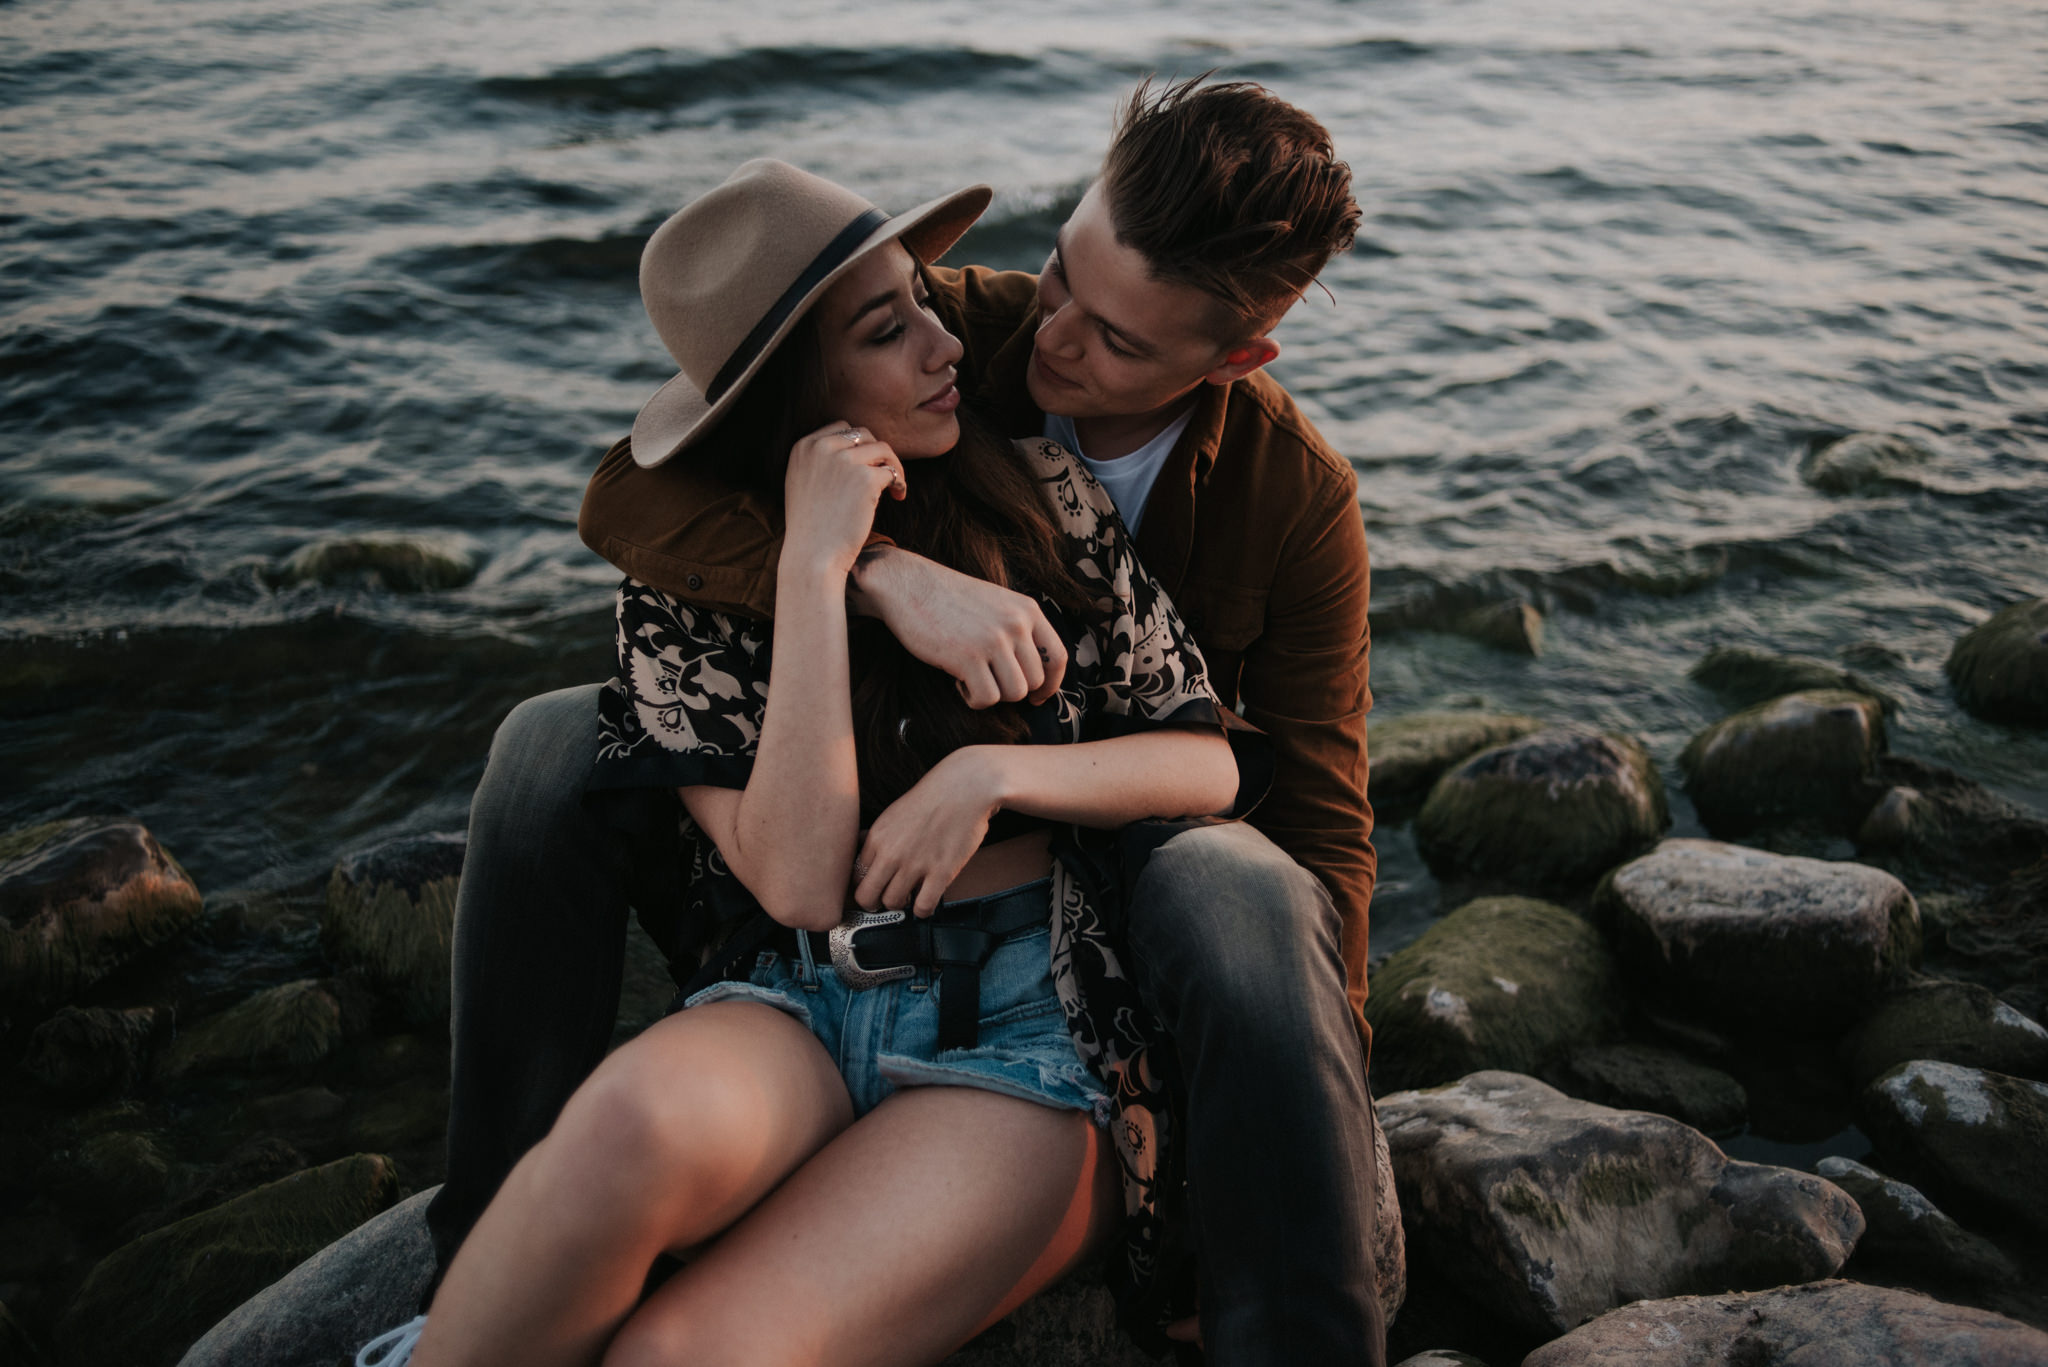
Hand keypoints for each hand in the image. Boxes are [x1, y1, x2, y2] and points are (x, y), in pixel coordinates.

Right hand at [781, 422, 905, 579]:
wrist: (813, 555)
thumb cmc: (811, 526)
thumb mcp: (803, 482)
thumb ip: (822, 460)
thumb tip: (857, 445)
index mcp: (804, 446)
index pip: (841, 428)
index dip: (858, 446)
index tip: (865, 465)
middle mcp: (822, 448)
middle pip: (863, 435)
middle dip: (877, 454)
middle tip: (883, 476)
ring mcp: (844, 461)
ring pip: (882, 449)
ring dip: (892, 466)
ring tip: (895, 487)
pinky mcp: (865, 478)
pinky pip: (892, 471)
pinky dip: (899, 483)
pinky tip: (898, 497)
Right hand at [849, 547, 1067, 707]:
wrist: (908, 584)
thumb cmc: (950, 598)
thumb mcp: (997, 603)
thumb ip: (1019, 629)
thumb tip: (1035, 676)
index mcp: (1027, 610)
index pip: (1058, 657)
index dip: (1051, 685)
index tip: (1037, 697)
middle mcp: (1016, 624)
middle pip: (1035, 681)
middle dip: (1012, 689)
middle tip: (988, 680)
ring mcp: (993, 640)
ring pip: (1014, 693)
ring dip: (993, 695)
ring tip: (972, 679)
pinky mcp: (968, 657)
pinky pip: (986, 698)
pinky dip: (973, 699)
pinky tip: (958, 681)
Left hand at [852, 747, 1005, 915]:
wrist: (966, 787)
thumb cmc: (933, 798)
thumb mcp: (894, 813)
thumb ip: (878, 836)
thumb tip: (862, 850)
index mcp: (877, 837)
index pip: (855, 875)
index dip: (865, 884)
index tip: (876, 887)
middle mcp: (891, 852)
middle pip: (866, 896)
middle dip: (874, 903)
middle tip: (886, 900)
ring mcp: (916, 864)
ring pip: (892, 904)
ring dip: (900, 905)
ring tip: (910, 897)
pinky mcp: (941, 873)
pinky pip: (923, 907)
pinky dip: (922, 911)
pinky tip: (926, 901)